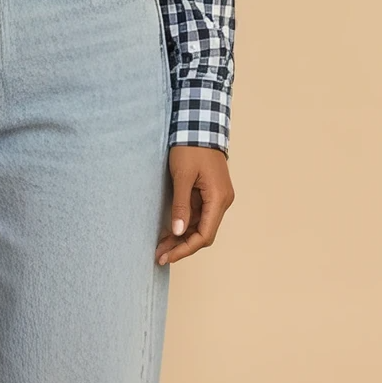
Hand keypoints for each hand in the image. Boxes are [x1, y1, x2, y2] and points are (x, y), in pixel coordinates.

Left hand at [156, 144, 233, 265]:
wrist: (200, 126)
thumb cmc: (192, 147)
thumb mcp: (182, 177)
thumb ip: (181, 205)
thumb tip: (177, 231)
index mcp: (218, 199)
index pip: (205, 235)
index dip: (185, 249)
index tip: (167, 256)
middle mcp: (222, 201)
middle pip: (203, 234)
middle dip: (181, 246)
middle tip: (159, 256)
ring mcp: (216, 198)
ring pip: (200, 226)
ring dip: (181, 237)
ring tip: (160, 247)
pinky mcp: (209, 193)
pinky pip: (198, 215)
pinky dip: (184, 224)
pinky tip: (168, 232)